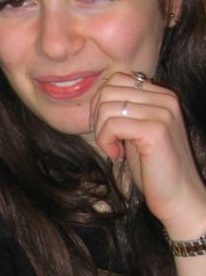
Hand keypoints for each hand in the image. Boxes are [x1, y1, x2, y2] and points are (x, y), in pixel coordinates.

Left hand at [90, 71, 205, 238]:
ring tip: (113, 149)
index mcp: (162, 95)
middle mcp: (166, 99)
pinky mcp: (155, 131)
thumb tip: (98, 96)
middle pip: (108, 90)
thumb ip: (124, 111)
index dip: (100, 104)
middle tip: (107, 140)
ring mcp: (162, 113)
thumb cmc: (153, 167)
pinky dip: (106, 141)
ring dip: (101, 132)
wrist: (178, 195)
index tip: (106, 129)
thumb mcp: (136, 131)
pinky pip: (113, 125)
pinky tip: (118, 155)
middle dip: (97, 117)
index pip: (116, 79)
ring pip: (107, 107)